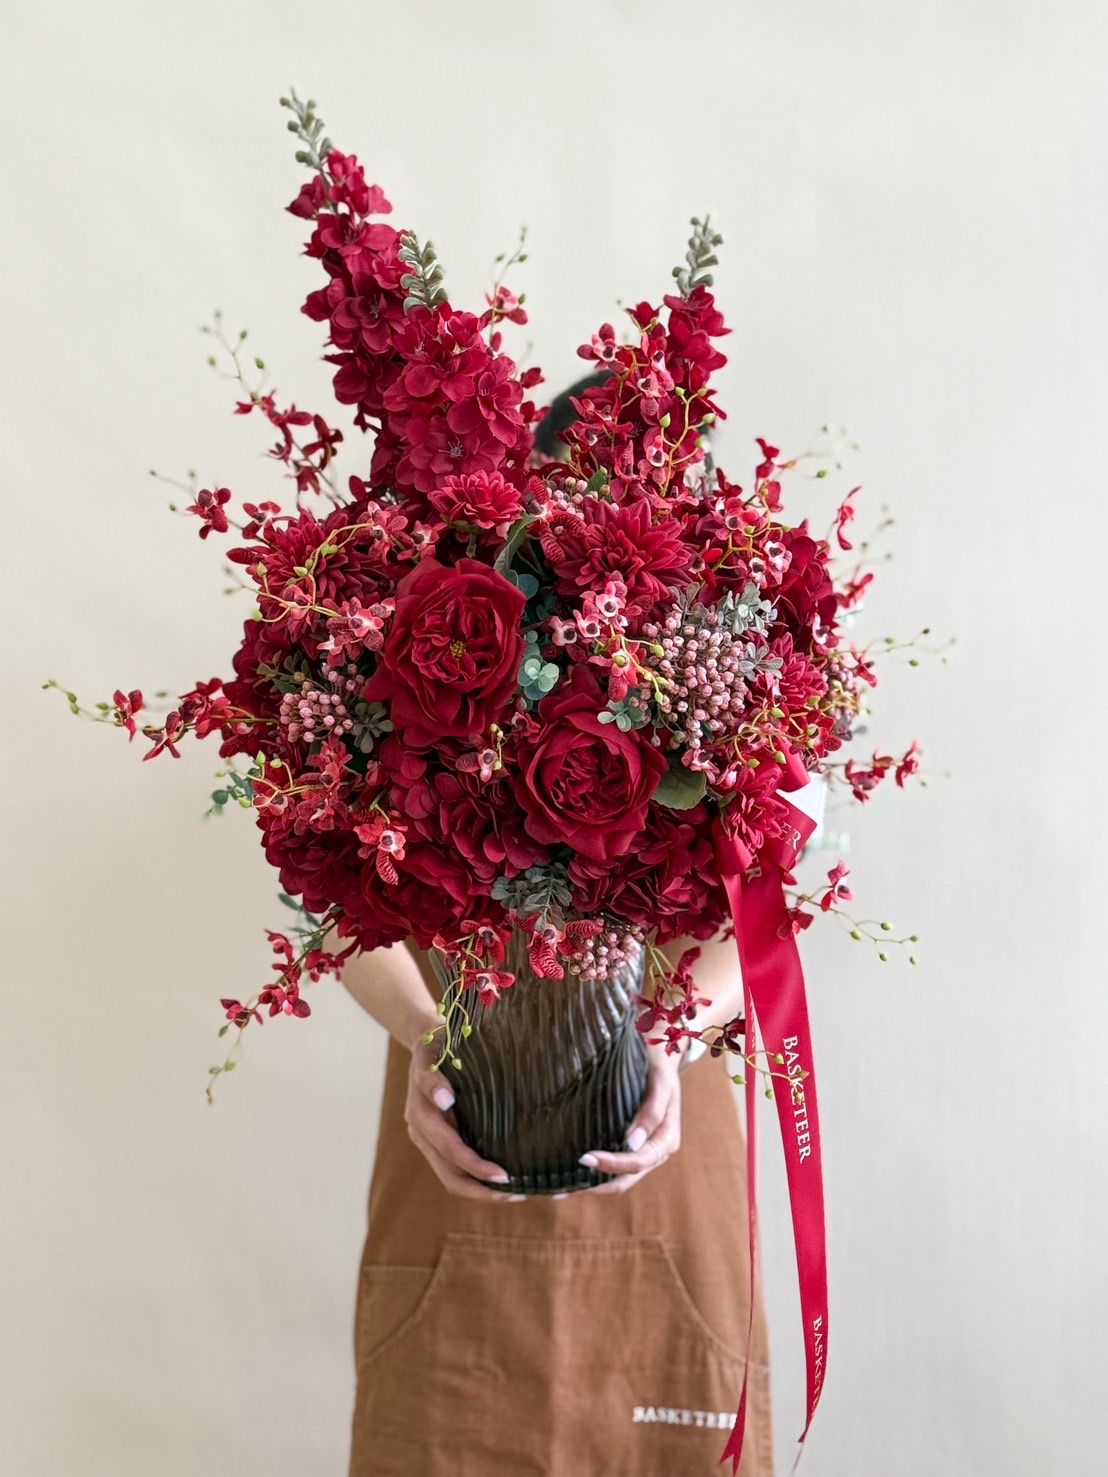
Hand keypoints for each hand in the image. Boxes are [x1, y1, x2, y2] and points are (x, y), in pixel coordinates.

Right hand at [403, 1031, 518, 1201]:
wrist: (426, 1042)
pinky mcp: (439, 1142)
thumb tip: (444, 1099)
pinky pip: (456, 1169)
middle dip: (481, 1190)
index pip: (450, 1150)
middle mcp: (421, 1133)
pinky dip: (477, 1180)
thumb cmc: (437, 1044)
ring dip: (481, 1191)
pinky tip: (502, 1181)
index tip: (504, 1175)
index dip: (475, 1166)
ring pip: (452, 1179)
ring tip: (516, 1193)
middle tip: (517, 1193)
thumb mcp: (432, 1051)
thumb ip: (433, 1075)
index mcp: (421, 1114)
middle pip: (450, 1176)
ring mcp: (429, 1140)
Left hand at [579, 1041, 681, 1194]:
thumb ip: (652, 1112)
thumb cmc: (658, 1065)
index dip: (613, 1164)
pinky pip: (614, 1168)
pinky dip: (594, 1175)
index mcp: (667, 1139)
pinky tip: (569, 1177)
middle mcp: (656, 1151)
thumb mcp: (660, 1083)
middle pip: (627, 1177)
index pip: (638, 1161)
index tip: (585, 1158)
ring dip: (593, 1185)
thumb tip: (633, 1144)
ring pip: (619, 1179)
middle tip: (564, 1185)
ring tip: (560, 1190)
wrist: (659, 1054)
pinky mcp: (630, 1146)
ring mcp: (643, 1151)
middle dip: (597, 1184)